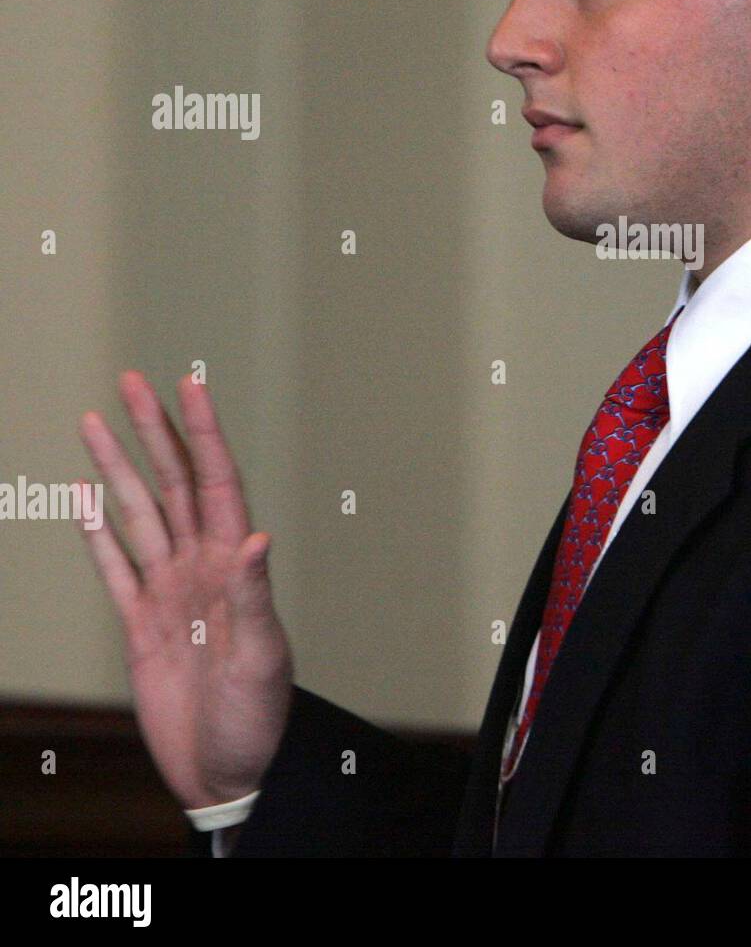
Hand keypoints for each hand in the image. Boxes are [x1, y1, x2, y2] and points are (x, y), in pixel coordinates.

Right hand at [76, 371, 292, 809]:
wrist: (230, 770)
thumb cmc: (259, 717)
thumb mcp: (263, 657)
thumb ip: (256, 597)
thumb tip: (256, 539)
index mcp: (235, 566)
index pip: (217, 482)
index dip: (203, 433)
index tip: (190, 385)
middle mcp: (201, 567)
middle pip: (171, 484)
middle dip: (153, 431)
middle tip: (131, 381)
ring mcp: (169, 592)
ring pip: (137, 515)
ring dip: (117, 468)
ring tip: (94, 422)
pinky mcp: (141, 625)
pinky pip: (115, 568)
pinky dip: (97, 534)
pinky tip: (85, 498)